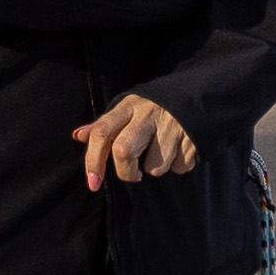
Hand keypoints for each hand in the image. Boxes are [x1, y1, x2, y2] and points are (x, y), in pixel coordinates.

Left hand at [73, 94, 197, 190]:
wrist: (197, 91)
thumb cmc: (153, 107)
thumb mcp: (128, 108)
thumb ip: (105, 125)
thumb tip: (78, 136)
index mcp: (129, 107)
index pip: (102, 132)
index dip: (93, 160)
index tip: (93, 183)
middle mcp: (148, 114)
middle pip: (125, 150)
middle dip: (126, 171)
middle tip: (133, 175)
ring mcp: (172, 125)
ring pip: (155, 166)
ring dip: (157, 168)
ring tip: (163, 152)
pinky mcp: (193, 136)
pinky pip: (180, 166)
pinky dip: (179, 165)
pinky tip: (180, 150)